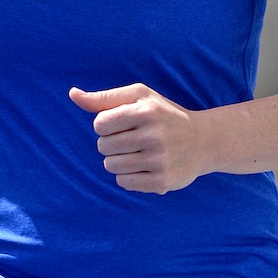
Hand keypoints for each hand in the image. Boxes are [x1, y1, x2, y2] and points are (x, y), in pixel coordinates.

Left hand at [69, 83, 206, 192]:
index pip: (100, 124)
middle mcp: (153, 135)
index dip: (106, 125)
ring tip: (135, 153)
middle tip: (131, 140)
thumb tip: (73, 94)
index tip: (122, 125)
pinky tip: (142, 167)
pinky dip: (127, 176)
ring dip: (117, 161)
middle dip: (111, 144)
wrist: (204, 141)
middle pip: (103, 147)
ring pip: (111, 166)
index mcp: (145, 111)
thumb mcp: (139, 97)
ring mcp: (159, 160)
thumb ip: (104, 97)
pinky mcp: (162, 181)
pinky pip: (124, 182)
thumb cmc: (164, 115)